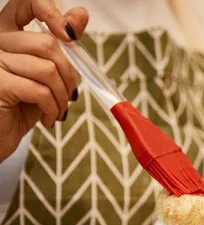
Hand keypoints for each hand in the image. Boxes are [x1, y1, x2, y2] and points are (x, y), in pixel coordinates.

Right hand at [0, 0, 87, 161]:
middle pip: (47, 44)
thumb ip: (59, 46)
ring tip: (57, 110)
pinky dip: (52, 108)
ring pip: (47, 68)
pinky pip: (39, 90)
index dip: (50, 12)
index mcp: (6, 33)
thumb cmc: (19, 107)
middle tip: (68, 96)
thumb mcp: (44, 75)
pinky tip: (47, 118)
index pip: (26, 3)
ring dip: (62, 95)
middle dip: (69, 74)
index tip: (69, 35)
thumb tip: (80, 14)